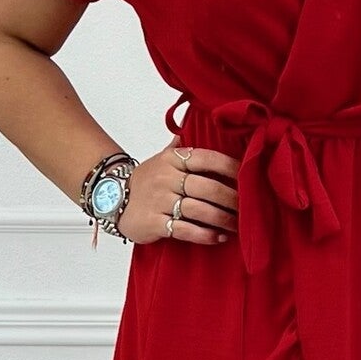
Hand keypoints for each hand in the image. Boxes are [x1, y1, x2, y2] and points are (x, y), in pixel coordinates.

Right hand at [117, 138, 239, 245]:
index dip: (230, 167)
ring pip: (199, 210)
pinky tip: (218, 237)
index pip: (206, 158)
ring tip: (237, 225)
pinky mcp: (154, 223)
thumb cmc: (145, 181)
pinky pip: (185, 230)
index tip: (249, 176)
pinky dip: (205, 235)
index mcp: (172, 159)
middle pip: (207, 187)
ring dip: (223, 219)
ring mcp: (159, 201)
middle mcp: (166, 178)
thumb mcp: (161, 158)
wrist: (111, 199)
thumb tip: (194, 121)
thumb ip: (181, 147)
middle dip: (232, 199)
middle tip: (248, 207)